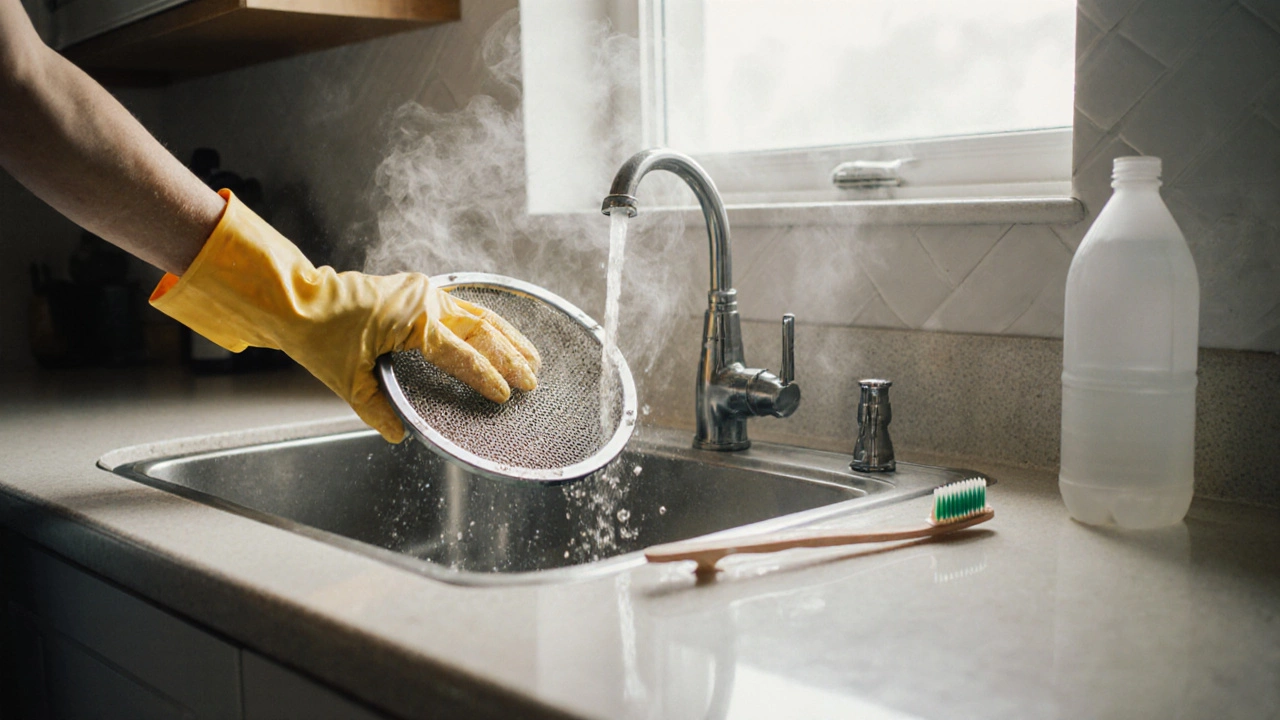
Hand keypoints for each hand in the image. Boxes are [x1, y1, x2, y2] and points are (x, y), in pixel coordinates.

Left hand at [150, 190, 539, 441]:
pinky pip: (461, 307)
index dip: (486, 375)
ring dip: (505, 337)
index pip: (461, 353)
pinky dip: (483, 324)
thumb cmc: (317, 332)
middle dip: (511, 354)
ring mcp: (421, 292)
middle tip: (532, 379)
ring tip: (531, 357)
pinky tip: (499, 334)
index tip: (505, 394)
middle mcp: (424, 300)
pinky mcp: (415, 292)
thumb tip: (399, 433)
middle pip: (482, 328)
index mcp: (413, 319)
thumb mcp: (348, 379)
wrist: (293, 298)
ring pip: (477, 314)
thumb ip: (377, 408)